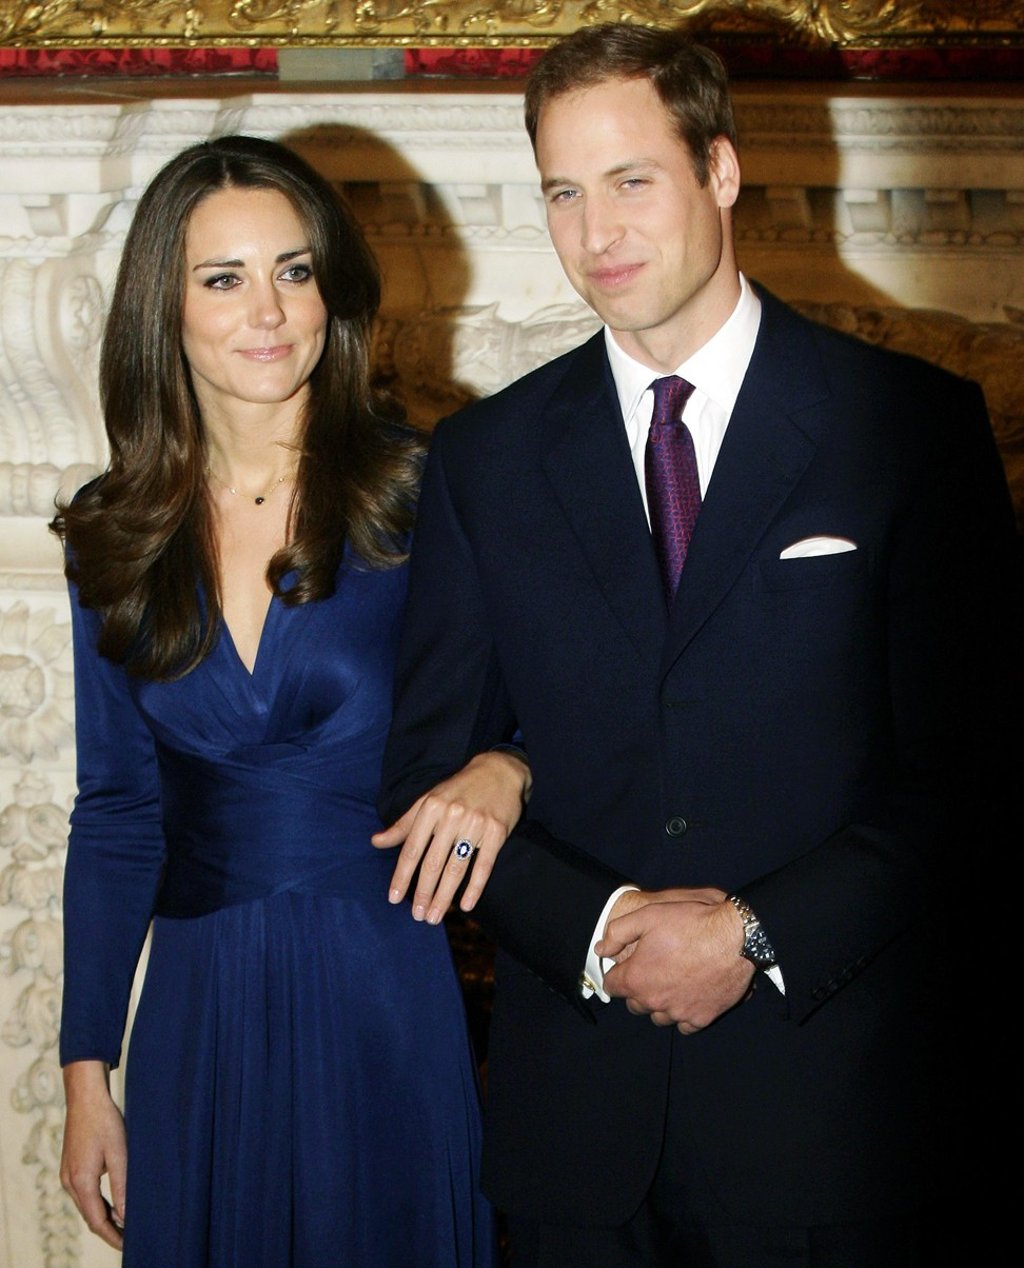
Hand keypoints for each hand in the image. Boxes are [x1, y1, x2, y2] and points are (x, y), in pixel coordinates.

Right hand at [60, 1061, 126, 1249]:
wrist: (86, 1099)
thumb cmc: (105, 1122)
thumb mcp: (119, 1154)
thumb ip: (122, 1186)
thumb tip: (126, 1216)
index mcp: (81, 1182)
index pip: (97, 1221)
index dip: (113, 1236)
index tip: (128, 1245)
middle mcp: (70, 1183)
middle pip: (90, 1217)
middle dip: (109, 1231)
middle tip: (130, 1240)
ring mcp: (67, 1176)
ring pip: (87, 1207)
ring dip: (104, 1217)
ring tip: (125, 1227)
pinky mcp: (70, 1168)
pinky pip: (84, 1194)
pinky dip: (98, 1204)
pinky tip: (113, 1205)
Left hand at [372, 750, 530, 923]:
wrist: (498, 771)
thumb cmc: (458, 790)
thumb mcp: (427, 801)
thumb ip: (403, 825)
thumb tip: (376, 842)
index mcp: (430, 808)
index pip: (411, 848)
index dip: (402, 876)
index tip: (394, 898)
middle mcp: (451, 816)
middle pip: (433, 862)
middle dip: (423, 892)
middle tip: (418, 916)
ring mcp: (475, 824)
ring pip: (456, 867)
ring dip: (445, 896)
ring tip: (435, 916)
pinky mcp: (496, 831)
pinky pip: (484, 865)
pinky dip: (475, 887)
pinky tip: (466, 905)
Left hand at [597, 887, 753, 1033]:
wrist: (735, 938)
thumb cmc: (691, 924)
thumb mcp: (648, 916)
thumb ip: (618, 932)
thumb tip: (601, 949)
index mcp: (637, 978)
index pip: (612, 986)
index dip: (617, 974)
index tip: (625, 966)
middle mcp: (655, 1001)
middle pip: (634, 1004)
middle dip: (637, 990)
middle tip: (650, 971)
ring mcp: (679, 1012)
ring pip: (659, 1017)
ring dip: (660, 1004)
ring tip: (670, 985)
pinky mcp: (703, 1017)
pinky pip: (685, 1026)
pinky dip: (683, 1015)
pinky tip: (689, 997)